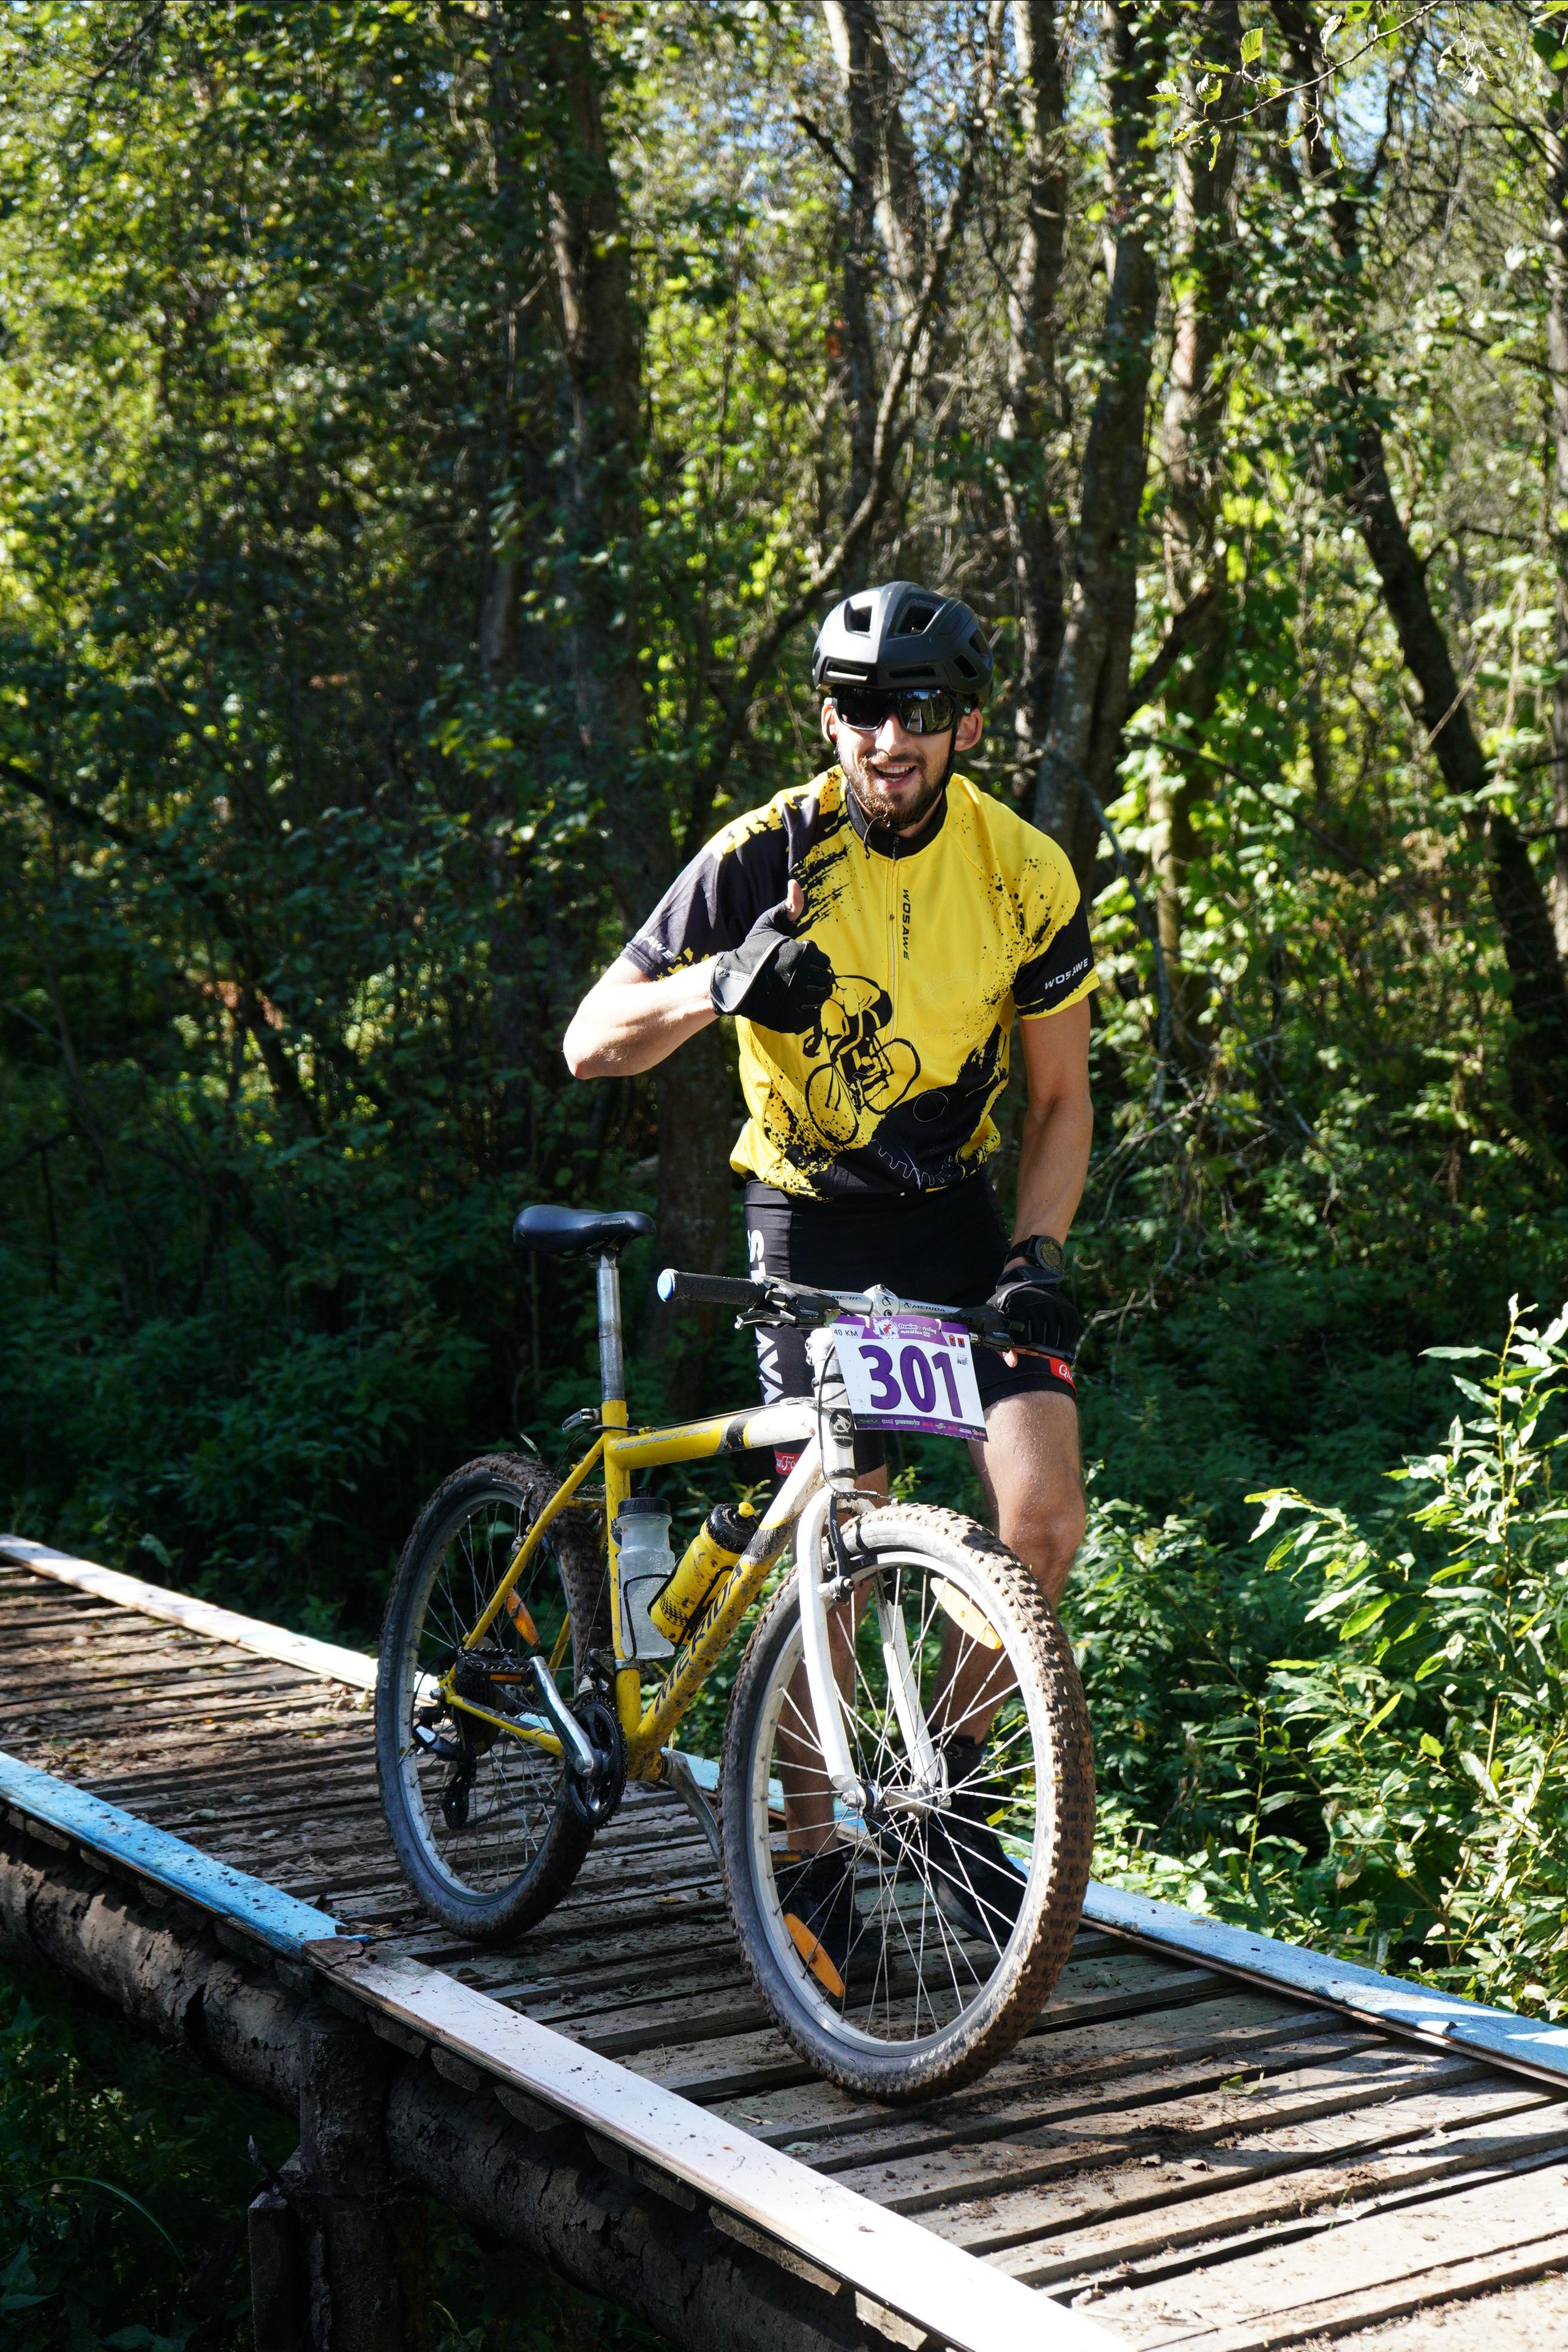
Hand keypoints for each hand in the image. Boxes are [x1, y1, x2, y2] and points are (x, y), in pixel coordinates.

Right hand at [709, 880, 834, 1031]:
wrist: (732, 980)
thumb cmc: (753, 950)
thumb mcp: (769, 923)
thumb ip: (789, 905)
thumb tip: (794, 882)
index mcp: (803, 955)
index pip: (824, 961)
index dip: (813, 961)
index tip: (798, 962)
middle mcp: (802, 978)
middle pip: (825, 982)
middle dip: (815, 978)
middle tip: (797, 978)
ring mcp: (796, 1001)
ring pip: (820, 1000)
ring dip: (811, 996)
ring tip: (795, 991)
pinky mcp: (790, 1019)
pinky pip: (812, 1018)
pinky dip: (807, 1013)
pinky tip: (794, 1004)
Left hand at [985, 1264, 1082, 1358]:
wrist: (1029, 1278)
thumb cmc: (1011, 1302)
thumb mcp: (1000, 1318)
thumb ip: (1003, 1343)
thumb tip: (1013, 1364)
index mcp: (1020, 1307)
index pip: (1023, 1341)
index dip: (1022, 1349)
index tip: (1021, 1348)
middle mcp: (1041, 1306)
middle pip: (1040, 1343)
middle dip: (1035, 1351)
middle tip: (1032, 1350)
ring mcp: (1058, 1308)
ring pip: (1056, 1343)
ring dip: (1049, 1350)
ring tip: (1041, 1346)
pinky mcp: (1070, 1312)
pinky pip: (1067, 1338)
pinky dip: (1060, 1343)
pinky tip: (1053, 1340)